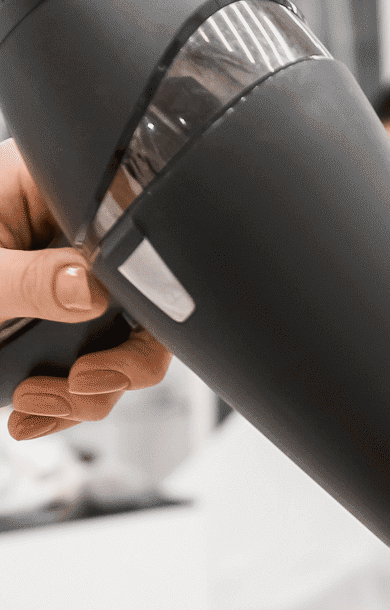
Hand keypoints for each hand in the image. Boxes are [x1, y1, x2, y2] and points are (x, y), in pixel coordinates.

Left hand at [0, 139, 168, 439]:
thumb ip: (31, 279)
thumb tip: (91, 287)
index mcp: (44, 196)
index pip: (129, 246)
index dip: (139, 307)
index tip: (104, 351)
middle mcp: (61, 240)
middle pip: (137, 313)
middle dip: (113, 369)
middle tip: (80, 387)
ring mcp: (57, 287)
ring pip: (114, 353)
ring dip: (81, 398)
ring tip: (36, 406)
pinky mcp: (46, 328)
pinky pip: (83, 372)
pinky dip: (62, 405)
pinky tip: (32, 413)